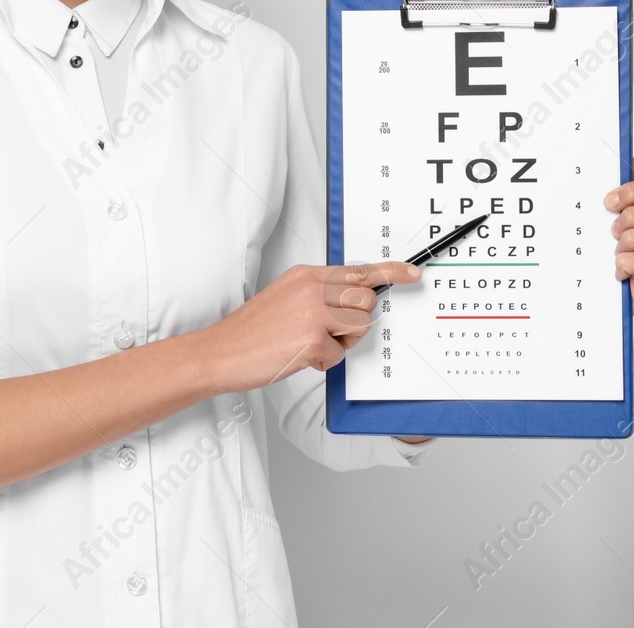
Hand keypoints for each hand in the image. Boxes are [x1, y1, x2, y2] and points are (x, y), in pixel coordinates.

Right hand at [199, 262, 420, 394]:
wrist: (220, 352)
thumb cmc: (252, 331)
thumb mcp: (286, 296)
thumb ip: (317, 292)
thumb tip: (353, 299)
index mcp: (306, 275)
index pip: (359, 270)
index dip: (391, 272)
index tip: (412, 274)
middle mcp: (311, 289)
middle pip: (365, 301)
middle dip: (354, 322)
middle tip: (329, 332)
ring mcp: (312, 313)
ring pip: (358, 328)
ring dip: (341, 343)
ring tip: (309, 344)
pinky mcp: (311, 341)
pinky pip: (338, 355)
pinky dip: (322, 362)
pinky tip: (297, 356)